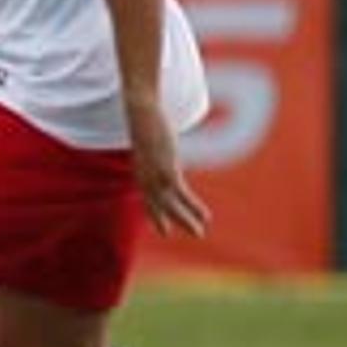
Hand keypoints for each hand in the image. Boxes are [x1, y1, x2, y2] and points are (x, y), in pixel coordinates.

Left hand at [128, 104, 211, 238]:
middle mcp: (145, 176)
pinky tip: (205, 217)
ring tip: (200, 233)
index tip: (163, 230)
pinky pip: (180, 195)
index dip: (156, 214)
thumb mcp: (149, 138)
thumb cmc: (145, 121)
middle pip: (158, 206)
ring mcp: (155, 174)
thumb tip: (160, 146)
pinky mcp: (166, 170)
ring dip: (186, 220)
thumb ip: (154, 148)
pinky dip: (192, 207)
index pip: (148, 198)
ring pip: (171, 205)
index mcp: (141, 170)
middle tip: (190, 234)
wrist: (141, 111)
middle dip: (171, 221)